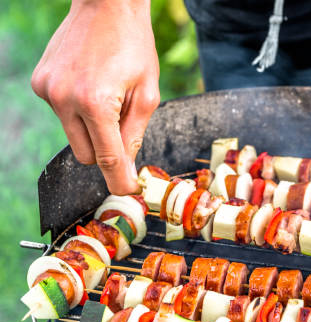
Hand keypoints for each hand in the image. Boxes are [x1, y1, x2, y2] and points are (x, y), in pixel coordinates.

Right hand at [31, 0, 159, 194]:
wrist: (106, 4)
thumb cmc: (134, 45)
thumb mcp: (148, 93)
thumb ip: (135, 134)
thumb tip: (126, 167)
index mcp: (96, 104)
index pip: (107, 159)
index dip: (119, 180)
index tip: (128, 190)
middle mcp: (65, 100)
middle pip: (87, 155)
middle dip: (106, 149)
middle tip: (124, 124)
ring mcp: (47, 91)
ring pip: (73, 136)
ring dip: (92, 127)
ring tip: (107, 94)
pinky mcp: (40, 83)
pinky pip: (62, 114)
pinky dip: (78, 110)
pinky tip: (90, 84)